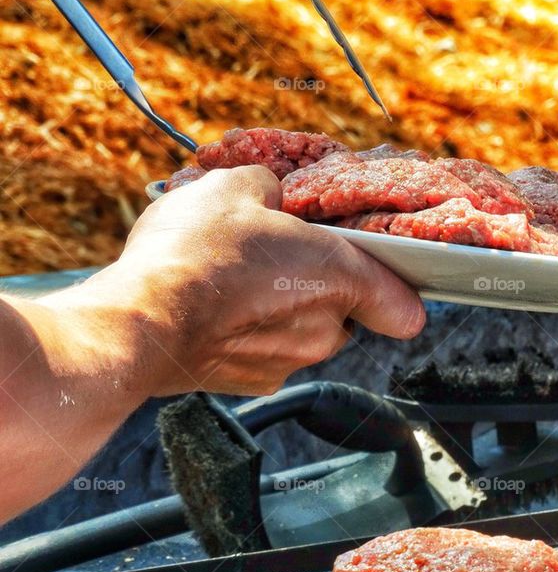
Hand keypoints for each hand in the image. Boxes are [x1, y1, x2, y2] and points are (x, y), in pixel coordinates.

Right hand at [62, 165, 425, 395]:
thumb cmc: (194, 253)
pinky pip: (271, 352)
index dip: (398, 289)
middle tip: (278, 257)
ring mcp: (294, 360)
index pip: (403, 303)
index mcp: (339, 277)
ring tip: (236, 281)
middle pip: (345, 308)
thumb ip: (270, 189)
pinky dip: (254, 334)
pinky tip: (218, 310)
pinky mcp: (258, 383)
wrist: (139, 323)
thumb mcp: (235, 188)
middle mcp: (327, 328)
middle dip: (319, 285)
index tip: (383, 277)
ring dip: (284, 309)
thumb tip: (271, 195)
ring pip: (306, 331)